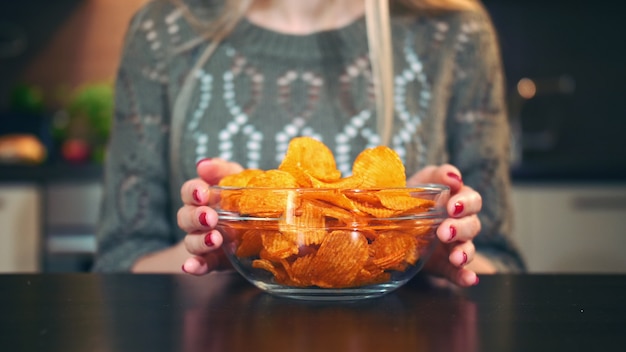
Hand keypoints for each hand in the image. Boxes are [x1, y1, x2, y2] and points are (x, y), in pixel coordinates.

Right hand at [178, 158, 243, 274]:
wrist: (268, 227)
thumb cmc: (248, 198)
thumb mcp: (240, 180)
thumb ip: (223, 170)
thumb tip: (202, 164)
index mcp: (203, 197)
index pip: (189, 192)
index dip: (193, 191)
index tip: (203, 193)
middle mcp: (198, 219)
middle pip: (185, 217)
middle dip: (196, 217)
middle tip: (210, 218)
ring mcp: (204, 241)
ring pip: (191, 241)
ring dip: (199, 241)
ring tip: (215, 240)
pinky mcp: (214, 260)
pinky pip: (201, 264)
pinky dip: (194, 266)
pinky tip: (192, 267)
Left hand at [407, 164, 488, 286]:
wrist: (390, 222)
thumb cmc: (411, 196)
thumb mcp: (421, 181)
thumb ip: (438, 175)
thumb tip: (455, 177)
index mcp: (457, 202)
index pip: (472, 200)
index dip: (465, 203)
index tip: (452, 207)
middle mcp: (460, 224)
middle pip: (472, 225)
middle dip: (460, 228)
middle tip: (444, 232)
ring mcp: (454, 246)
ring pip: (468, 249)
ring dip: (465, 253)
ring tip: (456, 258)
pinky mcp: (444, 265)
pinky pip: (458, 273)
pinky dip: (465, 277)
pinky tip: (468, 280)